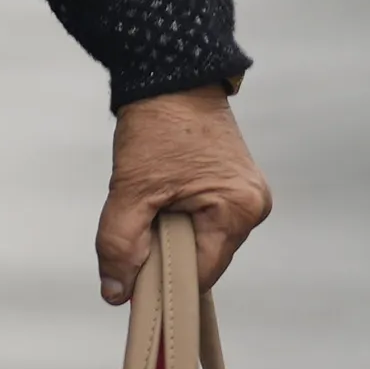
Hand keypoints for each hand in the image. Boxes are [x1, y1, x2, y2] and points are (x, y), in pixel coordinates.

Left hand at [97, 86, 270, 302]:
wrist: (169, 75)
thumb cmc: (155, 126)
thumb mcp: (132, 188)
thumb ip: (120, 243)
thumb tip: (115, 293)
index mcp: (239, 209)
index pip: (202, 273)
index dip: (166, 281)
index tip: (134, 282)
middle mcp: (253, 206)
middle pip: (204, 258)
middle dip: (168, 251)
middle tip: (138, 228)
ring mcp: (248, 195)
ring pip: (203, 239)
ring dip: (173, 232)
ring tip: (152, 202)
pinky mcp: (235, 184)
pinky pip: (206, 218)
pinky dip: (181, 217)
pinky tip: (164, 197)